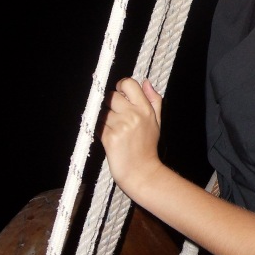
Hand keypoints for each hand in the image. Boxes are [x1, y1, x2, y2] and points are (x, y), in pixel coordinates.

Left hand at [99, 77, 162, 195]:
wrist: (141, 172)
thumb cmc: (148, 147)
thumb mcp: (156, 122)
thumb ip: (154, 100)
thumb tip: (146, 82)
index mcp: (145, 109)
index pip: (128, 83)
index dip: (121, 87)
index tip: (120, 95)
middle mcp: (133, 114)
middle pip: (111, 96)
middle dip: (110, 104)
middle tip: (116, 116)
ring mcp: (121, 125)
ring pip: (102, 111)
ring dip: (104, 119)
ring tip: (114, 130)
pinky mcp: (109, 136)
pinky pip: (97, 125)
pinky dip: (100, 130)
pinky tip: (109, 138)